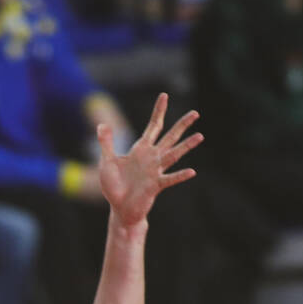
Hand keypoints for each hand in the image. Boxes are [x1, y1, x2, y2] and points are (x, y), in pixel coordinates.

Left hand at [98, 92, 201, 227]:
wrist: (119, 208)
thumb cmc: (114, 186)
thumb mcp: (107, 162)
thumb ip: (106, 143)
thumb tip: (102, 124)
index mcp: (141, 150)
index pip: (153, 126)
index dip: (158, 111)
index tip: (164, 95)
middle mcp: (152, 158)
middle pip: (169, 137)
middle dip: (182, 125)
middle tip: (196, 113)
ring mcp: (155, 171)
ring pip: (173, 155)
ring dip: (186, 146)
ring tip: (200, 136)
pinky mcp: (155, 185)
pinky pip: (169, 179)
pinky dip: (179, 176)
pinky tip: (191, 171)